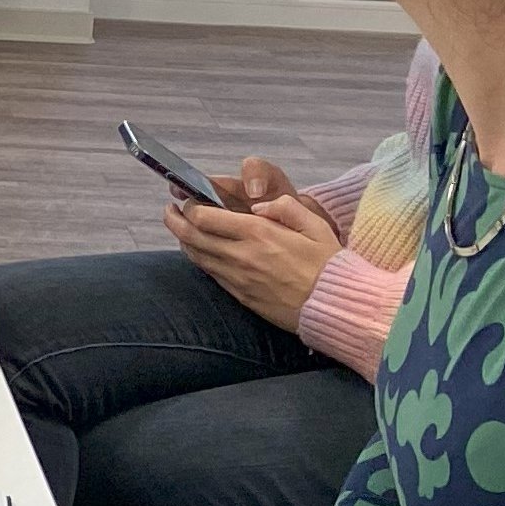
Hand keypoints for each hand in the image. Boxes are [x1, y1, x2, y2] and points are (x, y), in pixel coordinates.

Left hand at [168, 160, 341, 330]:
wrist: (335, 307)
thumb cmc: (330, 264)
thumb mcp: (316, 226)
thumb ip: (286, 208)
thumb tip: (259, 205)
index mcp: (259, 234)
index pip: (206, 217)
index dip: (191, 206)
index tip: (188, 198)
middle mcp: (242, 256)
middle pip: (192, 236)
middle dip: (175, 220)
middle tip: (169, 210)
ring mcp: (239, 278)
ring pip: (197, 256)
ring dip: (183, 240)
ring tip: (179, 228)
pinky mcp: (241, 296)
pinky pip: (211, 274)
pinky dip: (199, 259)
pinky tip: (199, 252)